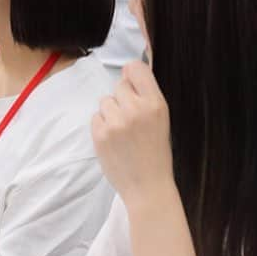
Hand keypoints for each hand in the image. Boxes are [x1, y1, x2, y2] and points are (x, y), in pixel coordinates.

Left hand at [91, 61, 173, 205]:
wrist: (148, 186)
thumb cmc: (156, 154)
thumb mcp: (161, 120)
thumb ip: (145, 97)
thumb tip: (126, 73)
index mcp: (156, 104)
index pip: (135, 68)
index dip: (131, 74)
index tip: (131, 83)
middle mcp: (135, 109)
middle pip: (118, 86)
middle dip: (122, 99)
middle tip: (130, 119)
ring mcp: (116, 122)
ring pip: (105, 101)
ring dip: (110, 113)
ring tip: (123, 132)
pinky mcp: (100, 134)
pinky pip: (95, 117)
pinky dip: (101, 126)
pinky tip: (114, 140)